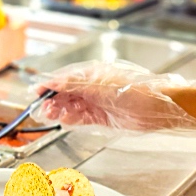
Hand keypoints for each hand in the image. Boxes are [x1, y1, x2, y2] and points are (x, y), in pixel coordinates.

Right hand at [32, 61, 195, 132]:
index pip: (65, 78)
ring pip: (73, 106)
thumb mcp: (101, 85)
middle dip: (53, 100)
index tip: (35, 91)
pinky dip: (72, 119)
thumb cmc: (136, 91)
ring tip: (51, 117)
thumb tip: (53, 81)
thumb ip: (75, 84)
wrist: (160, 108)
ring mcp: (99, 102)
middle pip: (66, 93)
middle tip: (42, 109)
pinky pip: (83, 117)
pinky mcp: (104, 117)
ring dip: (61, 111)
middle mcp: (94, 87)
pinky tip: (65, 121)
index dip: (49, 85)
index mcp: (93, 74)